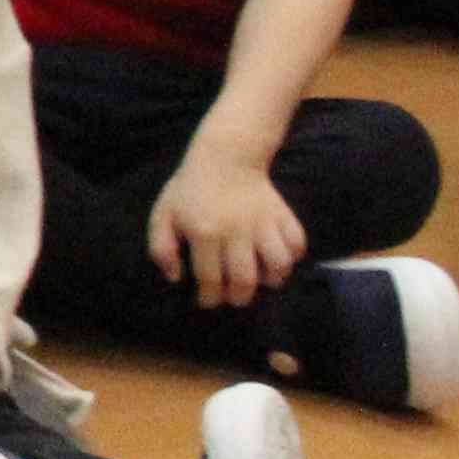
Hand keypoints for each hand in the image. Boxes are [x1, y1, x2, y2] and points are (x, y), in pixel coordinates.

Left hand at [149, 146, 308, 309]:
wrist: (224, 157)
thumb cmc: (190, 189)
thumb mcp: (163, 215)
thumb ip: (161, 248)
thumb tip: (175, 278)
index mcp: (204, 233)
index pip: (209, 279)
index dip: (209, 297)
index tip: (207, 301)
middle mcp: (236, 231)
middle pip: (245, 279)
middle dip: (239, 297)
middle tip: (234, 297)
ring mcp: (262, 223)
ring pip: (278, 264)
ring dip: (272, 279)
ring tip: (263, 280)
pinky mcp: (282, 214)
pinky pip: (297, 242)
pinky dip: (293, 256)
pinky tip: (280, 258)